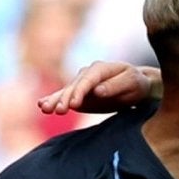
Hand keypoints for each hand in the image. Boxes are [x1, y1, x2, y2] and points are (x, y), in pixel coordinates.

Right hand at [38, 62, 159, 115]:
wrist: (136, 86)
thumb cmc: (137, 83)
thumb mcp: (132, 83)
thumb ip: (116, 86)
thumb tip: (98, 91)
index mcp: (101, 68)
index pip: (88, 80)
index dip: (80, 91)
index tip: (74, 103)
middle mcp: (88, 73)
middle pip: (74, 86)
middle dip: (65, 98)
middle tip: (56, 110)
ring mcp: (82, 83)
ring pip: (67, 92)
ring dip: (55, 100)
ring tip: (44, 108)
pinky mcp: (80, 95)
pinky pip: (66, 97)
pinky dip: (54, 100)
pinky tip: (42, 105)